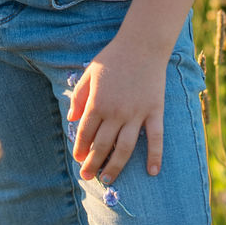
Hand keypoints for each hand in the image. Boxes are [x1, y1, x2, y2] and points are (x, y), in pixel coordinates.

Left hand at [68, 33, 166, 182]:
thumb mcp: (89, 74)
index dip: (80, 148)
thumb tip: (70, 119)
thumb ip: (79, 97)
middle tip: (88, 176)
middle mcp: (115, 112)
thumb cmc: (113, 58)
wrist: (142, 45)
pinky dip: (155, 156)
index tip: (78, 159)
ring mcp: (136, 114)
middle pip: (102, 145)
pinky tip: (152, 172)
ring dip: (115, 166)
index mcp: (97, 103)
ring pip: (125, 148)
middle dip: (93, 163)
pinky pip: (155, 139)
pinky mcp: (154, 112)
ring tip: (108, 179)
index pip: (85, 133)